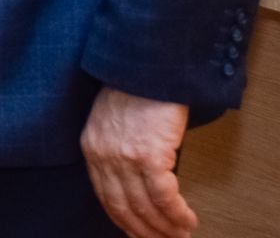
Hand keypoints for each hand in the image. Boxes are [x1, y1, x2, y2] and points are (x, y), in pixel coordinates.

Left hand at [79, 87, 195, 237]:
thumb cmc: (137, 84)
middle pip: (123, 208)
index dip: (123, 221)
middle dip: (145, 231)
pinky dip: (177, 214)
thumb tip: (136, 177)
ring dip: (165, 227)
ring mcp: (125, 157)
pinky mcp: (149, 154)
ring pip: (145, 207)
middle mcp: (103, 155)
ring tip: (180, 234)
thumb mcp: (114, 117)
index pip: (105, 197)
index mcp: (92, 146)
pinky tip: (187, 220)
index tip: (137, 234)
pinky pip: (164, 197)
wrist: (149, 60)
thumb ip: (117, 146)